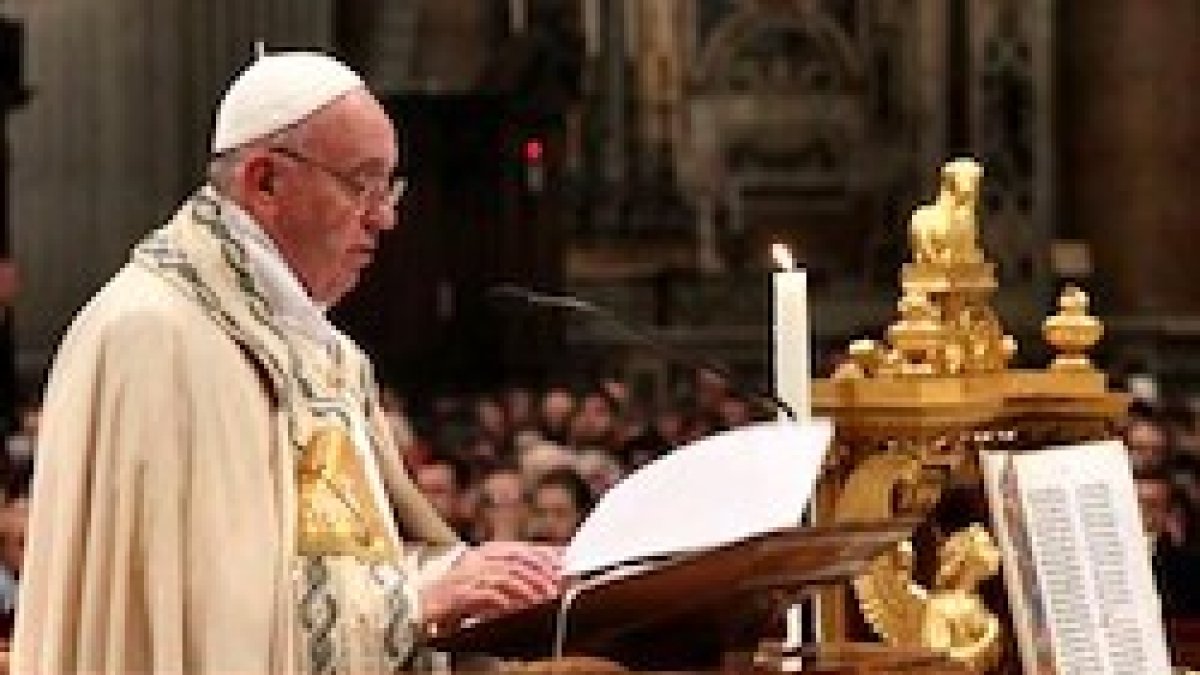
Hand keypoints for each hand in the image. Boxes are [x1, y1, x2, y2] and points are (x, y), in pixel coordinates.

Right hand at [421, 541, 561, 630]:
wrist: (420, 604)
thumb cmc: (456, 593)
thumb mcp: (484, 578)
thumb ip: (509, 574)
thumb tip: (543, 575)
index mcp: (484, 552)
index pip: (519, 548)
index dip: (542, 554)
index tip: (562, 562)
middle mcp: (477, 559)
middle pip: (515, 560)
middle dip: (539, 572)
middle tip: (556, 583)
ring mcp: (467, 575)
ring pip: (504, 576)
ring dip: (527, 587)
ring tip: (542, 596)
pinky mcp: (459, 594)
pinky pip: (485, 594)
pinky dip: (503, 600)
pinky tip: (515, 606)